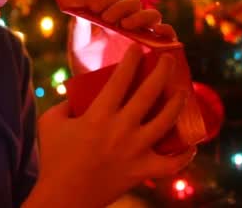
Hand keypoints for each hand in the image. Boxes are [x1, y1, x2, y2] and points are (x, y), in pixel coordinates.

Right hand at [27, 44, 195, 207]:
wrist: (63, 198)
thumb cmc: (53, 159)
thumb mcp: (50, 123)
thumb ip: (64, 103)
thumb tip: (77, 93)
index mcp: (98, 116)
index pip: (120, 80)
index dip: (131, 61)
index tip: (138, 49)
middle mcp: (121, 130)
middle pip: (149, 94)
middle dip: (162, 72)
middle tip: (169, 60)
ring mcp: (135, 151)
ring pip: (165, 122)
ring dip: (177, 104)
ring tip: (182, 92)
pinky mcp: (141, 172)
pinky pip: (171, 164)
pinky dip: (184, 155)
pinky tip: (191, 144)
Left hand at [68, 0, 176, 74]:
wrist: (98, 95)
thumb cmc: (88, 69)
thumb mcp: (78, 47)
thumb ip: (79, 27)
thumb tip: (82, 7)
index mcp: (112, 18)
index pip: (114, 1)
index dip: (106, 0)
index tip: (93, 8)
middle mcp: (131, 24)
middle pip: (134, 4)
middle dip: (121, 7)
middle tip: (108, 19)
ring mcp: (146, 35)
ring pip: (153, 15)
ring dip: (141, 16)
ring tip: (127, 26)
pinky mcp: (159, 49)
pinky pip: (169, 35)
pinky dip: (166, 30)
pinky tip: (157, 32)